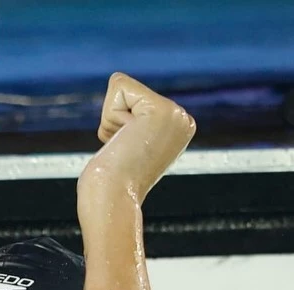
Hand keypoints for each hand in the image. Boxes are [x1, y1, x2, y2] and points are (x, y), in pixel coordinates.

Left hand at [79, 73, 195, 216]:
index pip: (131, 99)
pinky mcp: (161, 109)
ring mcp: (177, 113)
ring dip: (111, 120)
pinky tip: (123, 141)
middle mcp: (183, 118)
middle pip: (126, 90)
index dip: (116, 124)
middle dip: (113, 120)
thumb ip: (131, 127)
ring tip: (124, 148)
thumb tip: (122, 113)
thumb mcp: (126, 147)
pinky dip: (110, 115)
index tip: (126, 151)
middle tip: (124, 151)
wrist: (113, 200)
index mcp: (178, 128)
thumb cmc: (110, 182)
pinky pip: (119, 85)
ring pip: (121, 87)